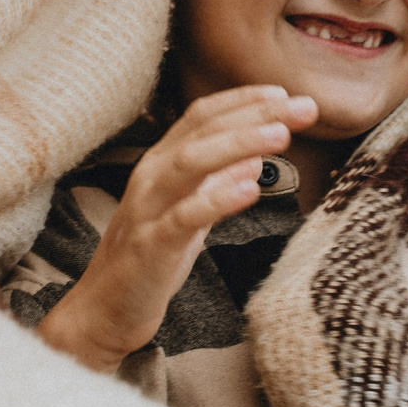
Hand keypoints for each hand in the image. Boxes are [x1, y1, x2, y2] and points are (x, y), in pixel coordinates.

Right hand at [38, 86, 319, 373]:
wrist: (103, 312)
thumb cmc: (148, 261)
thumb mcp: (189, 215)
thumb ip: (217, 184)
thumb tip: (255, 160)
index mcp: (161, 164)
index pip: (203, 116)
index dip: (244, 100)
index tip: (286, 94)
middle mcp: (151, 177)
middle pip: (203, 130)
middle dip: (255, 114)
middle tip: (304, 107)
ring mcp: (148, 209)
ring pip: (190, 162)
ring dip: (238, 143)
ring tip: (281, 135)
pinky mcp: (150, 246)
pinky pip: (184, 216)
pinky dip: (218, 198)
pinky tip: (251, 188)